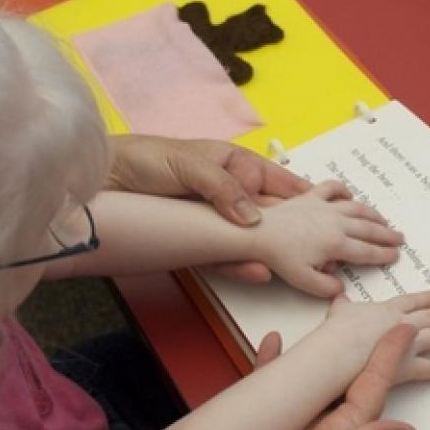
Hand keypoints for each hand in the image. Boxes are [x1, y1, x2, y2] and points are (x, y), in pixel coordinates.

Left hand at [107, 135, 313, 282]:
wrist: (101, 180)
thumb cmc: (145, 159)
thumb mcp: (187, 164)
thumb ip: (222, 188)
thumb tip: (253, 218)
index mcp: (234, 166)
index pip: (277, 183)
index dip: (303, 197)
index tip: (328, 211)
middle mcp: (229, 195)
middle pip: (270, 216)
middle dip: (295, 232)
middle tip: (323, 249)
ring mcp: (214, 221)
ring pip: (251, 240)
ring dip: (270, 253)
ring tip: (295, 267)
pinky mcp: (195, 242)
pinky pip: (223, 255)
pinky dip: (239, 265)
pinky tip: (256, 270)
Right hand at [183, 324, 429, 429]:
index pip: (371, 389)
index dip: (389, 357)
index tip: (404, 329)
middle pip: (350, 381)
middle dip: (367, 350)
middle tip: (382, 317)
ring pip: (314, 383)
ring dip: (324, 356)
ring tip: (333, 326)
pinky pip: (273, 392)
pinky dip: (273, 368)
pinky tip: (271, 348)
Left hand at [249, 181, 403, 296]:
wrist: (258, 232)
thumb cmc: (279, 258)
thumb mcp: (304, 281)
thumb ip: (327, 289)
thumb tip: (342, 288)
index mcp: (337, 244)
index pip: (367, 251)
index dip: (384, 254)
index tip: (395, 256)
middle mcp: (336, 223)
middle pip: (368, 229)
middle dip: (387, 234)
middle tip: (399, 238)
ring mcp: (324, 208)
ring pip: (356, 208)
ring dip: (373, 214)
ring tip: (383, 219)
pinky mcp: (311, 197)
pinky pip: (331, 188)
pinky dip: (342, 189)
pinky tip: (349, 194)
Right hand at [313, 290, 429, 381]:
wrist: (341, 350)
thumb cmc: (339, 331)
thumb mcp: (339, 311)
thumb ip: (343, 305)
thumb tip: (339, 297)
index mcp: (387, 310)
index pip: (411, 302)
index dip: (425, 298)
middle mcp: (402, 324)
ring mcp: (408, 344)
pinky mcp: (407, 366)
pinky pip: (429, 369)